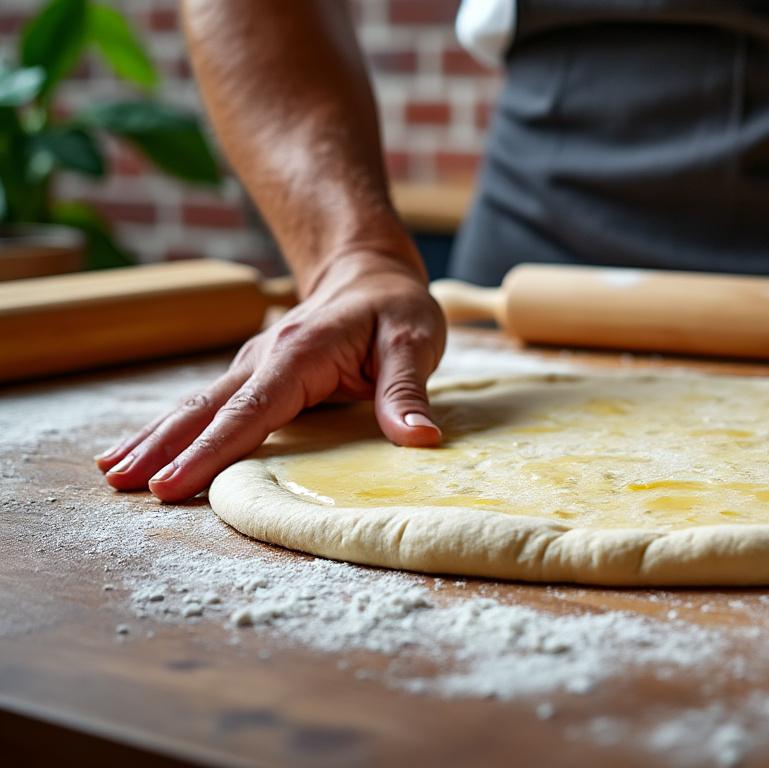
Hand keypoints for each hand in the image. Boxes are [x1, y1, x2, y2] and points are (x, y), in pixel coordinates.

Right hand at [96, 251, 446, 501]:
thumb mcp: (416, 340)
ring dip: (155, 438)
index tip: (174, 483)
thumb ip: (408, 390)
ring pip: (196, 406)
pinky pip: (209, 406)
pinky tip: (144, 452)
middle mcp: (265, 357)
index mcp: (300, 352)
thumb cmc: (395, 307)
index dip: (212, 449)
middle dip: (162, 446)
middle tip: (120, 483)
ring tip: (112, 472)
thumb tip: (419, 439)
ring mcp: (254, 365)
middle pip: (206, 408)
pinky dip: (173, 430)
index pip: (251, 408)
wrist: (370, 272)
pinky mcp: (253, 375)